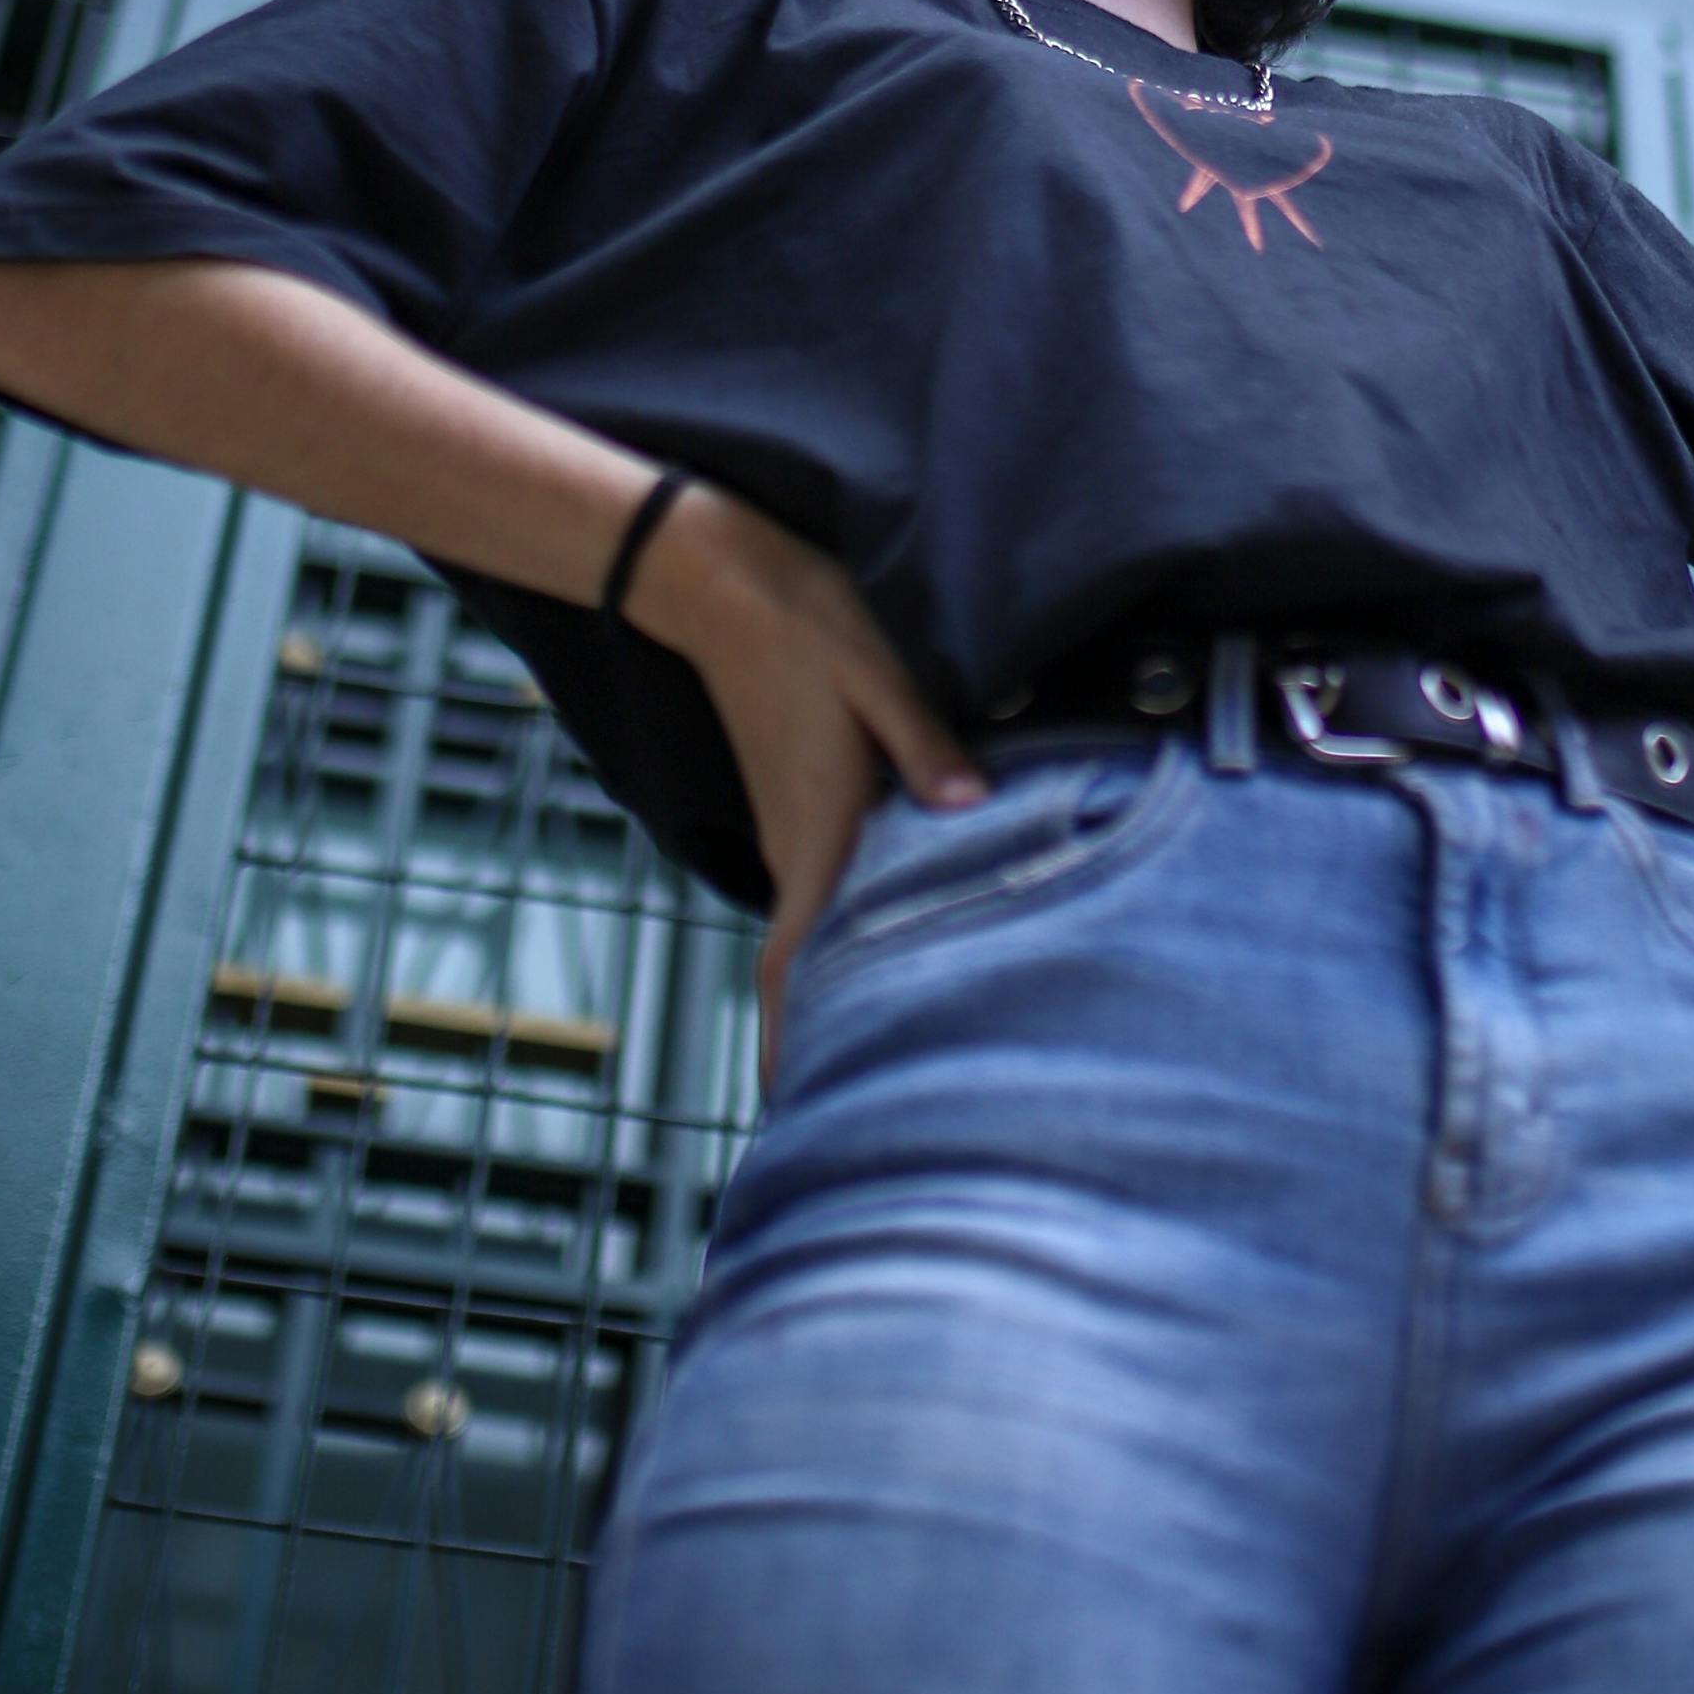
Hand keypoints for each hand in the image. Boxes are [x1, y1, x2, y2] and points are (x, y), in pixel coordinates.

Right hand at [620, 480, 983, 1077]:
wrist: (722, 581)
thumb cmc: (806, 622)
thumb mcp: (876, 672)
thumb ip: (923, 744)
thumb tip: (971, 809)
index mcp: (819, 825)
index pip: (793, 955)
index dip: (785, 1035)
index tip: (786, 1111)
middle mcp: (798, 841)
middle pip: (802, 965)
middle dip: (815, 1039)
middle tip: (849, 1112)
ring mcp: (792, 826)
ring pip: (812, 930)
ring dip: (830, 988)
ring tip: (873, 1048)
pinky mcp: (798, 804)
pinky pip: (819, 891)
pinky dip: (836, 936)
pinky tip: (880, 943)